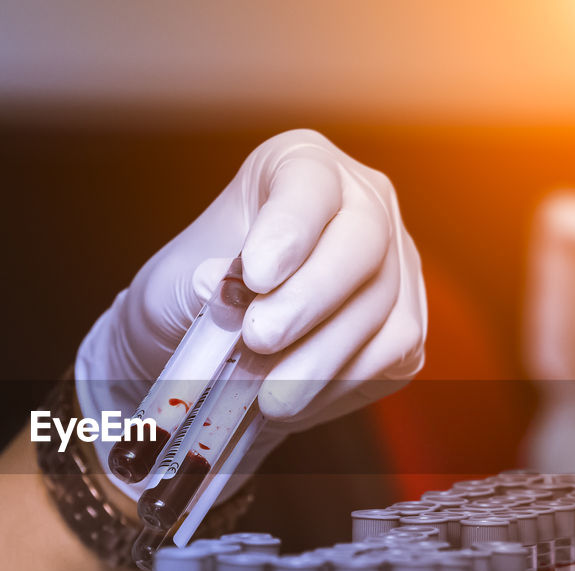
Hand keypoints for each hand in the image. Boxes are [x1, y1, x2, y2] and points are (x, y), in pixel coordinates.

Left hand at [77, 129, 425, 485]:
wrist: (208, 353)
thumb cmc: (192, 298)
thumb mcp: (170, 284)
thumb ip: (193, 282)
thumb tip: (218, 285)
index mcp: (298, 166)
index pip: (309, 181)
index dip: (290, 227)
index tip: (255, 275)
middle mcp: (361, 203)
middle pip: (363, 240)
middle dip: (310, 298)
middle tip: (259, 339)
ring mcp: (394, 265)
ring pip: (380, 307)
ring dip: (321, 359)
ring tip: (267, 395)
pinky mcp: (403, 327)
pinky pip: (389, 357)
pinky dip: (338, 386)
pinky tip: (294, 401)